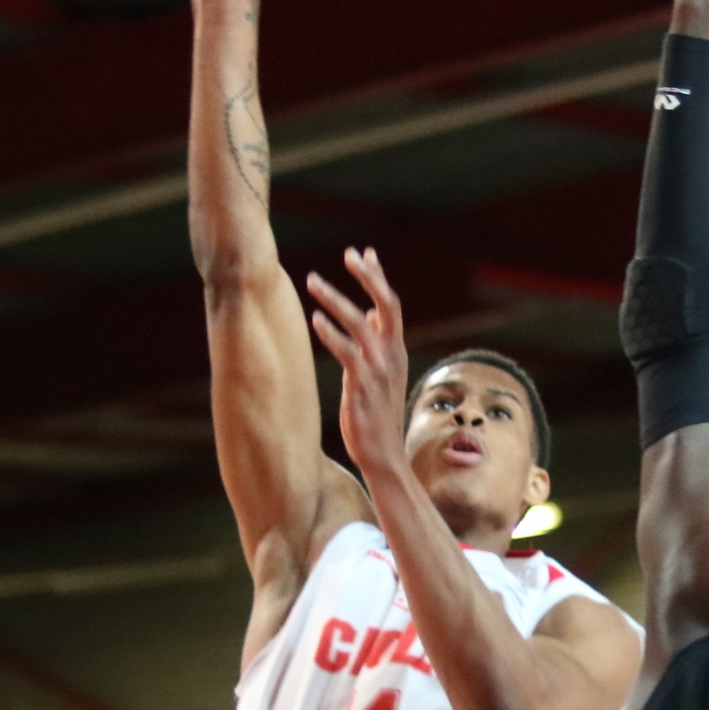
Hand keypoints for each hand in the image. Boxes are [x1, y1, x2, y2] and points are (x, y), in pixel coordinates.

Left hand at [302, 247, 412, 484]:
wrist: (384, 457)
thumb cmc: (377, 414)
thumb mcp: (381, 373)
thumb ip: (377, 342)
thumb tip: (367, 313)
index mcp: (395, 350)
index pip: (390, 305)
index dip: (378, 277)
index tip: (363, 252)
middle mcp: (391, 356)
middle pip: (386, 305)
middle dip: (368, 276)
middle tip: (348, 253)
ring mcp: (379, 371)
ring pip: (361, 324)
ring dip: (336, 300)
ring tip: (312, 282)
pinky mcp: (362, 387)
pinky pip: (348, 353)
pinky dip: (332, 334)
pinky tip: (315, 320)